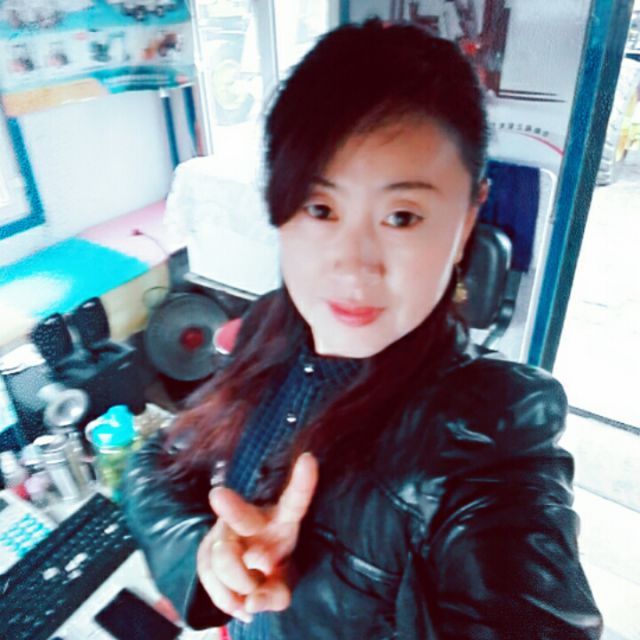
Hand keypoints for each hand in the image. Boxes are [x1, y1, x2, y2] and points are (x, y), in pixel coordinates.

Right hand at [196, 452, 318, 622]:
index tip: (309, 458)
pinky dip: (221, 597)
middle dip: (231, 507)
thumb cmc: (272, 571)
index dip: (303, 481)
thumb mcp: (283, 586)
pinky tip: (234, 600)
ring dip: (236, 586)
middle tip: (218, 495)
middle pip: (243, 515)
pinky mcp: (207, 546)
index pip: (295, 500)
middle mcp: (254, 518)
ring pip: (223, 558)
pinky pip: (207, 574)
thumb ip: (274, 596)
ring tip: (249, 591)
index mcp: (284, 520)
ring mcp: (227, 529)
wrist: (245, 573)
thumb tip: (249, 604)